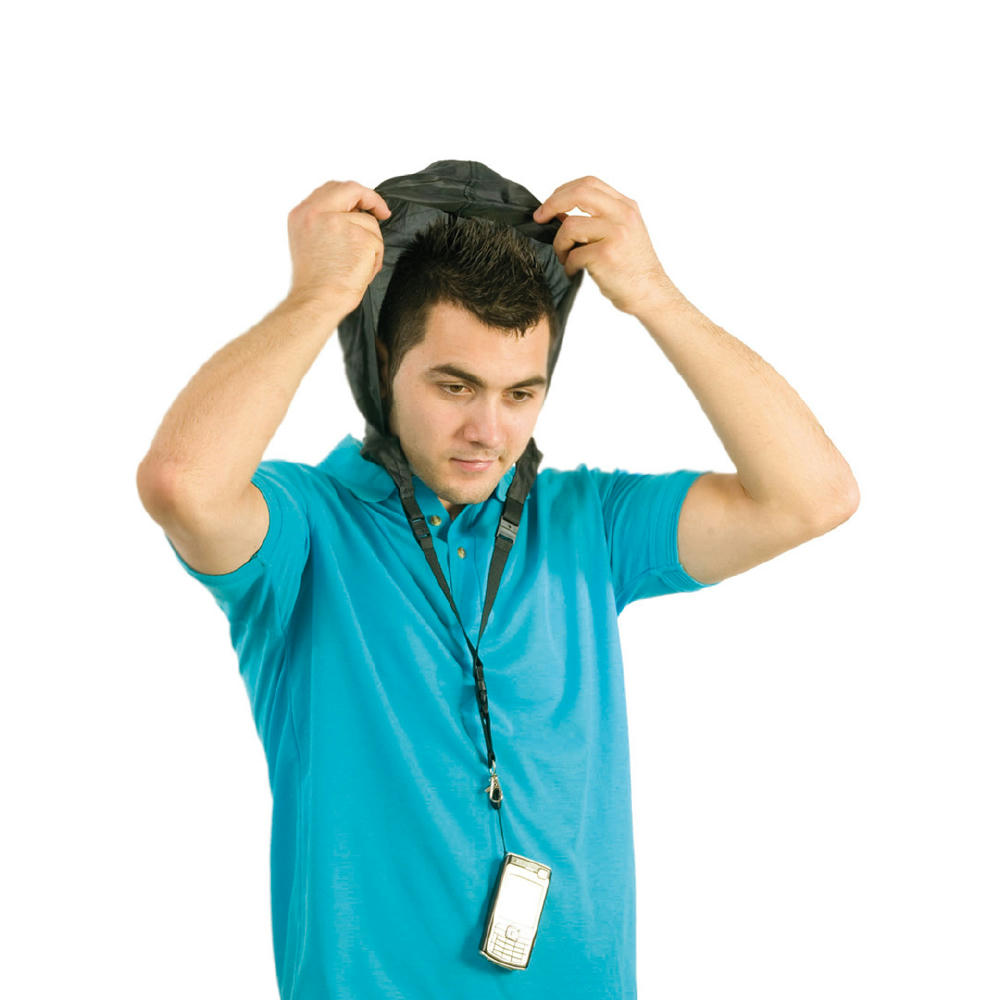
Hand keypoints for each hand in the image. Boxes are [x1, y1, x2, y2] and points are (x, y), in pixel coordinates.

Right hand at [286, 180, 391, 312]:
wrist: (317, 301)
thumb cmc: (315, 282)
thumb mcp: (309, 242)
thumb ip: (325, 222)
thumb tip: (353, 214)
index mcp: (302, 214)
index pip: (331, 189)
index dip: (353, 194)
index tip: (367, 204)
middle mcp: (316, 212)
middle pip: (351, 189)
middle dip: (371, 199)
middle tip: (383, 212)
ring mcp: (338, 223)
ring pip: (368, 222)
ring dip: (371, 244)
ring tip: (357, 265)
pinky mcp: (360, 237)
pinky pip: (377, 242)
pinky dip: (375, 259)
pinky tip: (361, 271)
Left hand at [533, 175, 682, 316]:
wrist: (650, 293)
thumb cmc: (631, 268)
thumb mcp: (621, 233)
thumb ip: (597, 218)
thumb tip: (559, 213)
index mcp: (626, 206)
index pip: (589, 183)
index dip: (563, 191)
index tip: (548, 206)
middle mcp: (623, 215)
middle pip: (579, 193)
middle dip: (552, 204)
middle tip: (539, 219)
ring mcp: (616, 233)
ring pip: (570, 226)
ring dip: (559, 244)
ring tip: (566, 258)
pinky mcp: (606, 254)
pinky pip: (573, 254)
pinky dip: (568, 265)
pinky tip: (575, 272)